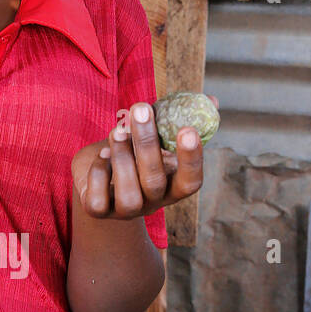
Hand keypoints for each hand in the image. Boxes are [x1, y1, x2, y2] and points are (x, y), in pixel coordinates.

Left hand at [72, 97, 216, 219]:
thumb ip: (179, 119)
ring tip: (117, 130)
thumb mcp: (156, 133)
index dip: (191, 159)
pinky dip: (99, 173)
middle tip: (140, 109)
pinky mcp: (99, 210)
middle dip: (146, 142)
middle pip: (154, 182)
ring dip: (122, 158)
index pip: (191, 181)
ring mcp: (126, 210)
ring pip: (128, 195)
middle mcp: (153, 202)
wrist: (99, 167)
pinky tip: (102, 154)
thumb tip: (212, 101)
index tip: (189, 129)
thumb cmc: (135, 147)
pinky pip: (98, 200)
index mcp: (173, 185)